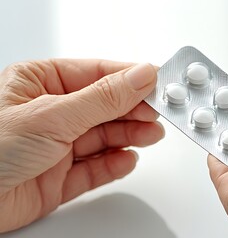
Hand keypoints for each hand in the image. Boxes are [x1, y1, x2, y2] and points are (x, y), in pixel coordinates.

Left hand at [0, 60, 163, 231]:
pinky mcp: (59, 178)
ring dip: (129, 136)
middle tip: (159, 112)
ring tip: (150, 135)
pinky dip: (114, 164)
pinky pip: (95, 168)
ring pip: (104, 137)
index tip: (160, 82)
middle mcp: (52, 113)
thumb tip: (140, 76)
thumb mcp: (52, 115)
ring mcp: (57, 146)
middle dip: (133, 110)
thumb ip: (103, 98)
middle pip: (105, 107)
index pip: (98, 74)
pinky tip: (127, 158)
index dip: (131, 78)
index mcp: (41, 83)